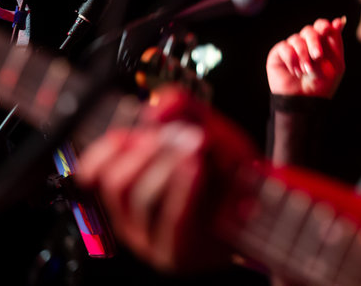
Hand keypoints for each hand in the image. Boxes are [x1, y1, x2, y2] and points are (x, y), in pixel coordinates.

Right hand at [75, 86, 259, 272]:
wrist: (267, 203)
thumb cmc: (232, 171)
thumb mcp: (207, 128)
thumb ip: (183, 107)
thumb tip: (156, 109)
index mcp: (130, 187)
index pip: (93, 170)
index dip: (107, 147)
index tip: (136, 131)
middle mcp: (132, 217)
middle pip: (115, 180)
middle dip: (147, 149)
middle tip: (180, 135)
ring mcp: (152, 240)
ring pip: (138, 197)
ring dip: (166, 163)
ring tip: (196, 147)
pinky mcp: (176, 253)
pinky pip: (170, 218)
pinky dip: (183, 187)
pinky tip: (197, 167)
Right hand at [266, 17, 345, 97]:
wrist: (305, 101)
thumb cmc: (322, 85)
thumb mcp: (336, 64)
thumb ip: (336, 42)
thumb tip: (339, 20)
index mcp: (321, 44)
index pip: (321, 26)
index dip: (324, 26)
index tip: (326, 31)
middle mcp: (305, 44)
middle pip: (309, 30)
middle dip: (315, 42)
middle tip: (318, 56)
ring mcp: (292, 48)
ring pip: (296, 39)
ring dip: (303, 55)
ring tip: (306, 71)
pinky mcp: (278, 55)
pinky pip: (284, 47)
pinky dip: (292, 59)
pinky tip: (295, 71)